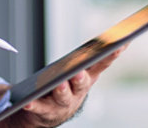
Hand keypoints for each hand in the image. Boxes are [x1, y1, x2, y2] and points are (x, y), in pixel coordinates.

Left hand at [8, 47, 124, 126]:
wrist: (51, 113)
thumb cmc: (67, 84)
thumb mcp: (80, 70)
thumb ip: (92, 55)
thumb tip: (118, 33)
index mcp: (88, 77)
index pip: (102, 63)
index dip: (112, 54)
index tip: (120, 44)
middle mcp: (77, 92)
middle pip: (81, 84)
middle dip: (80, 78)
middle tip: (78, 72)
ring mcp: (62, 103)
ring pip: (63, 97)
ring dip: (62, 91)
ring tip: (58, 84)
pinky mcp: (45, 111)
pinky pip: (39, 107)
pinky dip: (34, 105)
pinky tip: (27, 102)